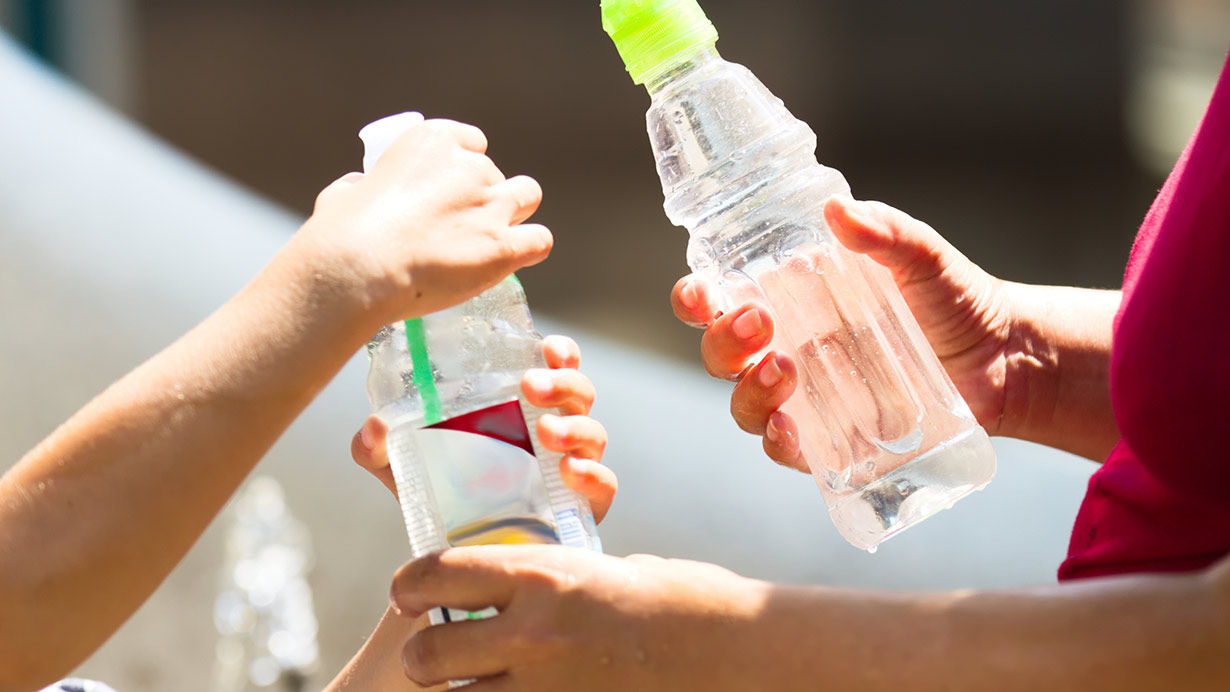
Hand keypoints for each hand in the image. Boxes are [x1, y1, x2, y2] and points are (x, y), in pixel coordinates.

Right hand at [284, 118, 553, 329]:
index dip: (464, 164)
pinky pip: (540, 240)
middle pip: (496, 173)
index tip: (452, 186)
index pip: (471, 141)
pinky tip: (514, 259)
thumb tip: (359, 187)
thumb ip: (360, 185)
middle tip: (462, 226)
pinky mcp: (504, 246)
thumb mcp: (343, 192)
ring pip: (529, 195)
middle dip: (484, 196)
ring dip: (516, 212)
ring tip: (495, 237)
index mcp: (432, 141)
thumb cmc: (343, 233)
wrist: (360, 266)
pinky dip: (530, 248)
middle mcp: (470, 167)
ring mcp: (491, 206)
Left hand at [352, 335, 616, 521]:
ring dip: (574, 427)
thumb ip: (377, 446)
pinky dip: (592, 475)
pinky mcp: (582, 510)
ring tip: (546, 434)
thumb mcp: (403, 467)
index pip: (556, 366)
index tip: (546, 349)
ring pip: (594, 435)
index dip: (560, 352)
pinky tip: (570, 472)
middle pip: (580, 393)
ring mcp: (573, 469)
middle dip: (564, 383)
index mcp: (525, 407)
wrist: (460, 564)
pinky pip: (602, 487)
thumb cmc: (442, 498)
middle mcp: (556, 431)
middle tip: (531, 387)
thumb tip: (373, 430)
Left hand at [388, 546, 764, 690]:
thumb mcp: (606, 572)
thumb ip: (553, 584)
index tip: (408, 593)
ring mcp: (546, 690)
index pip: (437, 575)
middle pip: (427, 656)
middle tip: (431, 656)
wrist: (737, 651)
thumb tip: (516, 596)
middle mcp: (532, 634)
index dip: (410, 585)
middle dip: (421, 659)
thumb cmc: (681, 601)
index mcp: (542, 574)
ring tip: (470, 687)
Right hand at [671, 195, 1010, 470]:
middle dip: (723, 341)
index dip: (695, 299)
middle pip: (722, 355)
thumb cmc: (954, 299)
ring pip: (745, 404)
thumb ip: (886, 231)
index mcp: (790, 300)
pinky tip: (791, 429)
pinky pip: (788, 450)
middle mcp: (786, 349)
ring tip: (784, 370)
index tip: (698, 293)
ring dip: (750, 391)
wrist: (1006, 358)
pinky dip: (780, 442)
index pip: (720, 299)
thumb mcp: (922, 257)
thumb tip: (840, 210)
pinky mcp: (834, 442)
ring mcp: (807, 399)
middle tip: (759, 323)